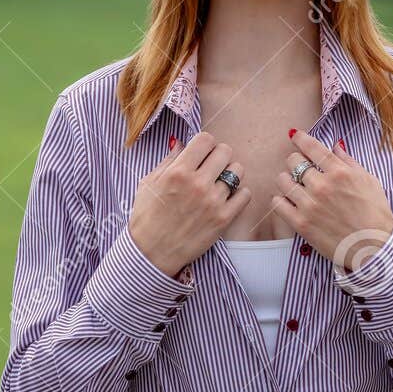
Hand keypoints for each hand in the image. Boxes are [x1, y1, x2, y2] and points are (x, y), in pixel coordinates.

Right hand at [127, 131, 254, 277]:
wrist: (151, 252)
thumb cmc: (147, 217)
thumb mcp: (149, 183)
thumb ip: (169, 161)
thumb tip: (181, 143)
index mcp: (178, 172)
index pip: (206, 139)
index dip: (204, 144)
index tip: (201, 153)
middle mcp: (197, 184)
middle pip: (225, 151)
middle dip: (218, 156)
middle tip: (211, 167)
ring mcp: (212, 202)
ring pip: (238, 171)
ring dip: (230, 174)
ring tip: (219, 183)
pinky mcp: (223, 219)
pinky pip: (245, 194)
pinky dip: (239, 193)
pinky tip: (227, 198)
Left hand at [274, 131, 392, 273]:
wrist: (374, 247)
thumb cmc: (375, 214)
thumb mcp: (369, 181)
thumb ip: (349, 161)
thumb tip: (336, 145)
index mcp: (340, 172)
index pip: (312, 147)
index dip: (300, 138)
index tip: (295, 136)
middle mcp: (323, 186)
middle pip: (293, 161)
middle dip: (295, 161)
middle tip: (299, 167)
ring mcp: (310, 205)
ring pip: (282, 180)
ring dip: (286, 179)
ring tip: (293, 185)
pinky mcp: (301, 224)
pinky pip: (278, 203)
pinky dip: (279, 199)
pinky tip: (287, 200)